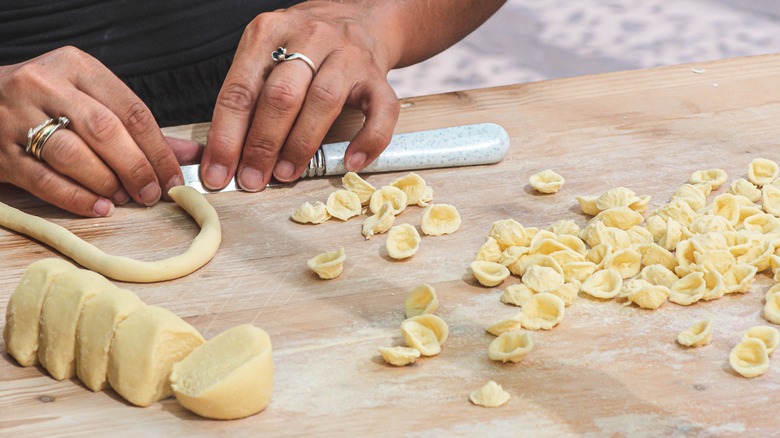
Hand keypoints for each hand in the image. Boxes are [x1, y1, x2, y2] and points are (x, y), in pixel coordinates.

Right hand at [0, 47, 184, 215]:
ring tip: (123, 198)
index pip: (131, 110)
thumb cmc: (50, 101)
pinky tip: (99, 207)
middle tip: (152, 194)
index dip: (160, 150)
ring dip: (106, 182)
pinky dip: (77, 198)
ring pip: (73, 154)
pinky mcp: (0, 151)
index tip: (174, 178)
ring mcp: (16, 116)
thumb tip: (191, 155)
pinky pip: (44, 180)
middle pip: (105, 131)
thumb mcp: (92, 98)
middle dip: (136, 168)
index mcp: (77, 67)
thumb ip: (140, 127)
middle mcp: (45, 85)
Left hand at [200, 1, 400, 190]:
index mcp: (268, 32)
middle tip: (252, 179)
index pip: (239, 90)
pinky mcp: (378, 76)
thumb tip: (228, 157)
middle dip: (262, 145)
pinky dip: (368, 140)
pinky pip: (379, 111)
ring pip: (323, 102)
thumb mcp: (267, 54)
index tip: (218, 173)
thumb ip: (249, 97)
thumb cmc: (305, 46)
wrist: (360, 18)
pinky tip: (351, 161)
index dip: (226, 137)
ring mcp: (347, 56)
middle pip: (281, 96)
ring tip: (287, 174)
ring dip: (301, 145)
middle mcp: (309, 37)